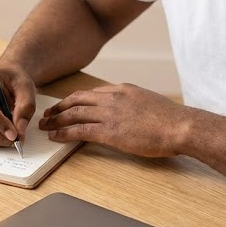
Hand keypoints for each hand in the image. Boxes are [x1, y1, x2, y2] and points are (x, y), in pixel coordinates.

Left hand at [39, 83, 189, 156]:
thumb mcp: (150, 104)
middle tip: (48, 112)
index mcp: (123, 90)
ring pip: (74, 113)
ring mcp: (110, 114)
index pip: (93, 92)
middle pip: (78, 99)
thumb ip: (135, 105)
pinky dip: (64, 133)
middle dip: (60, 106)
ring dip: (56, 119)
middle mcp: (113, 98)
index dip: (76, 99)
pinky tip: (55, 136)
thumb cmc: (172, 120)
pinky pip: (79, 131)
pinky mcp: (109, 131)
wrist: (180, 126)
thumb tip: (130, 114)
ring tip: (45, 125)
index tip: (67, 104)